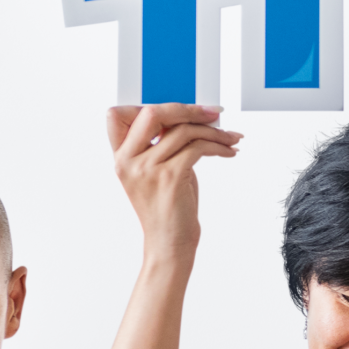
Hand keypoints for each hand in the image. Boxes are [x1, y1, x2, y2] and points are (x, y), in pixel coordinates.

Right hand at [106, 104, 242, 259]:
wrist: (170, 244)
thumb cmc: (168, 208)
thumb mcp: (157, 171)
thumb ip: (163, 143)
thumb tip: (188, 115)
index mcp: (120, 157)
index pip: (118, 115)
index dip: (147, 104)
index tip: (178, 108)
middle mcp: (128, 161)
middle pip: (153, 113)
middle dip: (188, 109)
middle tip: (214, 113)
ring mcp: (147, 169)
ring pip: (183, 130)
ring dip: (213, 131)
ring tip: (230, 138)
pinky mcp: (169, 177)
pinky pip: (197, 148)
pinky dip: (218, 146)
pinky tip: (228, 151)